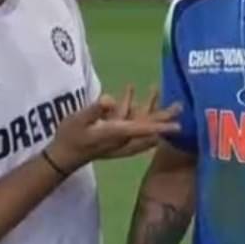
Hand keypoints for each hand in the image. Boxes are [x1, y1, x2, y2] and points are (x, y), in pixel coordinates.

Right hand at [46, 86, 180, 171]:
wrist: (64, 156)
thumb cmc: (70, 138)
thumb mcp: (78, 121)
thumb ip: (94, 110)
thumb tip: (109, 99)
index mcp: (117, 134)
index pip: (144, 129)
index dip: (161, 126)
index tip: (178, 126)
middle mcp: (123, 136)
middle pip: (149, 126)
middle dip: (164, 117)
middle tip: (180, 106)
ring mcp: (119, 135)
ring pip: (140, 121)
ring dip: (149, 107)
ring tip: (156, 88)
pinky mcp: (113, 132)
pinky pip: (128, 119)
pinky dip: (131, 105)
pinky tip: (130, 88)